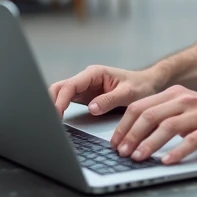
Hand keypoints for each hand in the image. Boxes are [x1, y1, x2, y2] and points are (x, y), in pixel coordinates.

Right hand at [48, 65, 162, 117]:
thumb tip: (91, 108)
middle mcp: (86, 79)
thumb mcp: (128, 93)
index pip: (70, 85)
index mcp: (94, 73)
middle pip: (59, 88)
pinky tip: (57, 121)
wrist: (148, 85)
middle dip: (51, 102)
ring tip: (50, 123)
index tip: (56, 113)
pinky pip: (67, 102)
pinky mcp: (85, 98)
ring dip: (53, 106)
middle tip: (49, 121)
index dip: (61, 99)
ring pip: (60, 94)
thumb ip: (110, 100)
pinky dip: (59, 110)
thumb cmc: (140, 86)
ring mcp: (84, 88)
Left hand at [110, 85, 196, 165]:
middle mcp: (184, 100)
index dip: (124, 125)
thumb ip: (161, 114)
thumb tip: (131, 134)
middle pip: (150, 115)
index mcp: (173, 94)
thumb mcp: (182, 108)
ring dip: (150, 143)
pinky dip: (177, 152)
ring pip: (168, 126)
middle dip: (132, 135)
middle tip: (122, 152)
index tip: (115, 142)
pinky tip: (167, 161)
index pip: (140, 106)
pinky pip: (192, 140)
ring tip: (138, 157)